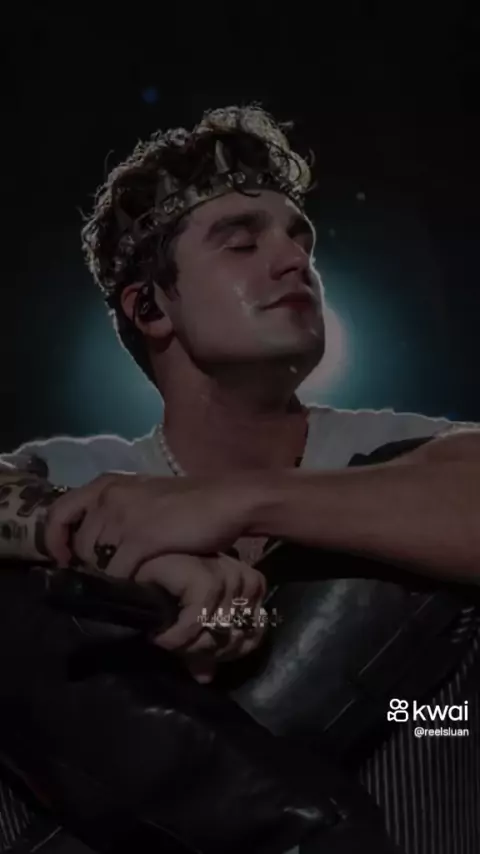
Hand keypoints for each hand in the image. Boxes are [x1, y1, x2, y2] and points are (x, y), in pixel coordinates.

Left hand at [44, 472, 261, 573]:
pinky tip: (143, 583)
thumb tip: (95, 545)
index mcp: (107, 484)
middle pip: (80, 544)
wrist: (226, 500)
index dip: (55, 540)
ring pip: (97, 561)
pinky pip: (118, 572)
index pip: (58, 513)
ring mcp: (124, 517)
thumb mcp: (144, 498)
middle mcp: (109, 497)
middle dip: (93, 564)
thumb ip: (116, 513)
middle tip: (113, 574)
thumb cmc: (188, 501)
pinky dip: (127, 583)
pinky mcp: (142, 539)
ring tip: (131, 579)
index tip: (65, 559)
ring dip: (111, 575)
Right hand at [134, 552, 267, 683]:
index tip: (200, 657)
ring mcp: (227, 574)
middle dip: (205, 652)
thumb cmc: (161, 583)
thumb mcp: (187, 617)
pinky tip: (159, 637)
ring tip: (166, 643)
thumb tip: (206, 677)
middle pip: (236, 636)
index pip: (254, 633)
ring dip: (187, 647)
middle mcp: (242, 576)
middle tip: (178, 653)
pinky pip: (198, 623)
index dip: (228, 653)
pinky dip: (177, 637)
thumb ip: (201, 646)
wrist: (135, 558)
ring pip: (218, 633)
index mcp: (248, 583)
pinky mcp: (205, 578)